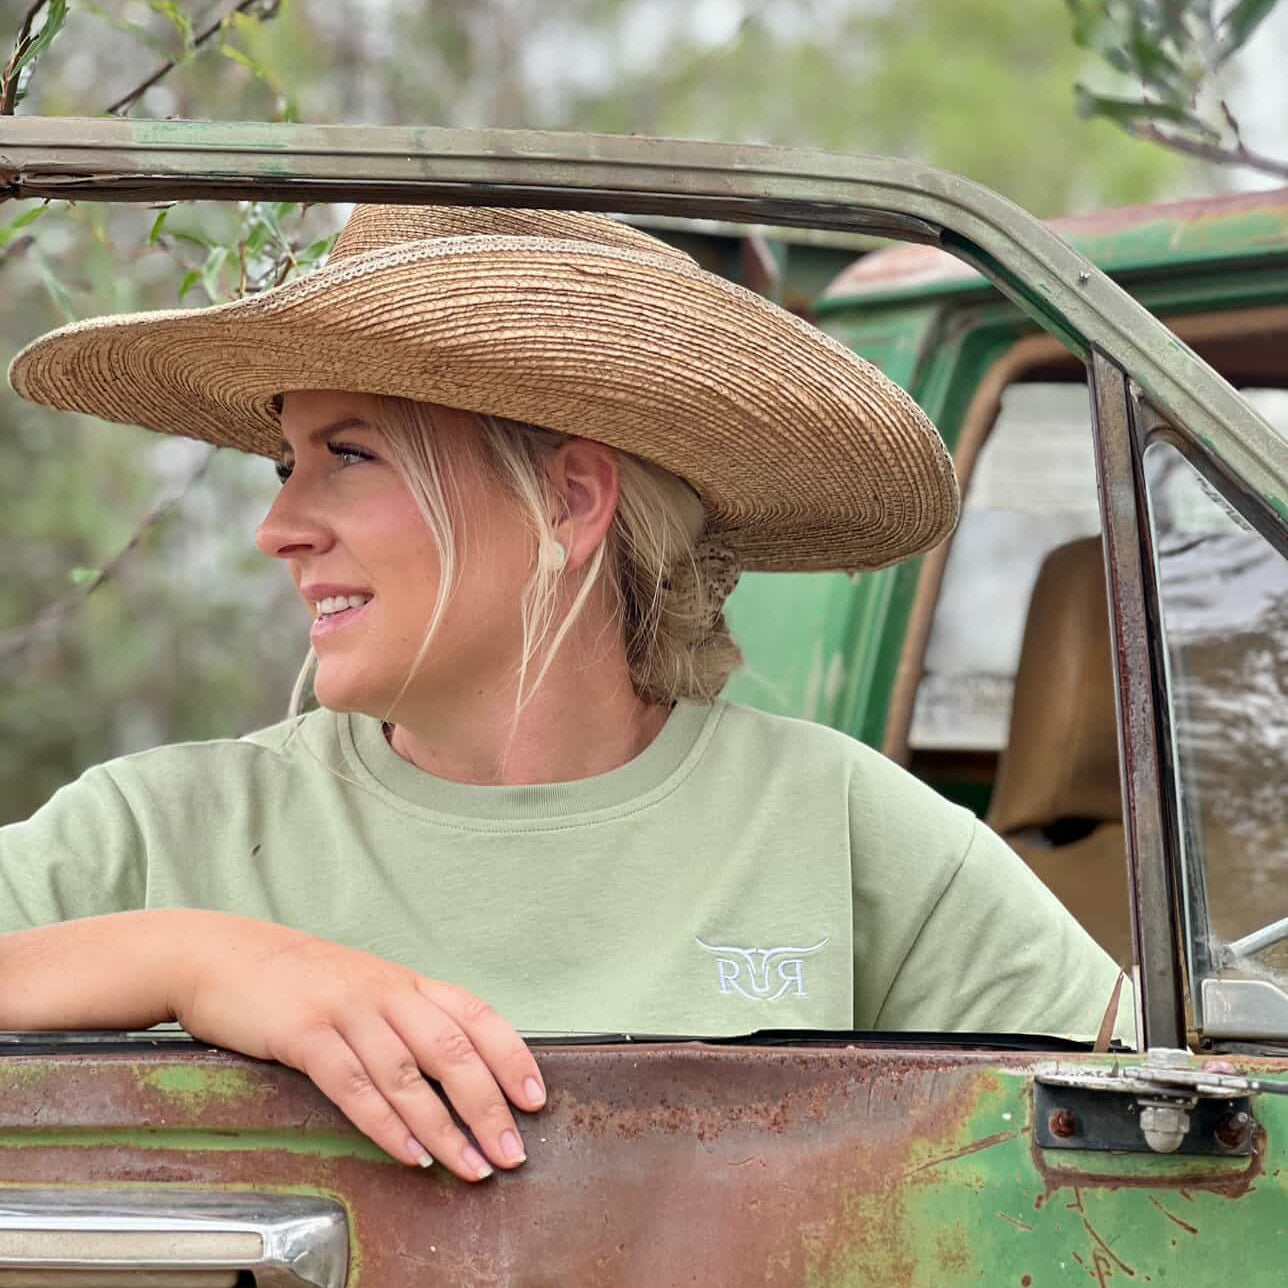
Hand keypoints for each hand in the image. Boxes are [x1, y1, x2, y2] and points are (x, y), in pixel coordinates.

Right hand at [172, 913, 543, 1181]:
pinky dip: (385, 1122)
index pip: (476, 1015)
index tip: (536, 1099)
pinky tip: (409, 1153)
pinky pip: (354, 1084)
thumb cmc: (301, 982)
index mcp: (407, 984)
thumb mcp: (365, 990)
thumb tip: (457, 1075)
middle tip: (511, 1151)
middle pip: (453, 1050)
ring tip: (470, 1166)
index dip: (512, 1057)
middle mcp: (386, 993)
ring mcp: (346, 1011)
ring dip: (444, 1127)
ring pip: (408, 1073)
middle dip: (488, 1106)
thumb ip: (406, 1023)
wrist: (222, 956)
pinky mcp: (305, 1033)